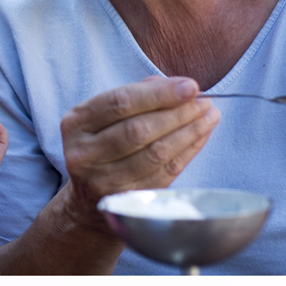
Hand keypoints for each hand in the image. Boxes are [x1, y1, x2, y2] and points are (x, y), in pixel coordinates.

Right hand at [60, 76, 219, 231]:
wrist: (87, 199)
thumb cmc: (102, 145)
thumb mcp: (103, 117)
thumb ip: (135, 97)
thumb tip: (176, 86)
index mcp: (76, 124)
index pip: (120, 102)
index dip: (159, 93)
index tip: (189, 86)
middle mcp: (84, 154)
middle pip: (139, 129)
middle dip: (178, 113)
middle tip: (203, 102)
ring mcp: (104, 180)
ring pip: (155, 152)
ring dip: (189, 132)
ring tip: (209, 117)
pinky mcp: (126, 199)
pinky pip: (165, 172)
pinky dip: (188, 152)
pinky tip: (201, 137)